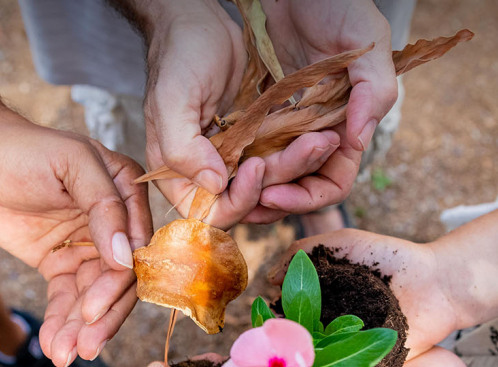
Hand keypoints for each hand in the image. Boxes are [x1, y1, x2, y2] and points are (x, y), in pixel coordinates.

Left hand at [0, 113, 153, 366]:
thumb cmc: (22, 149)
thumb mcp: (72, 165)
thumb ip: (103, 206)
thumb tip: (124, 258)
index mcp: (127, 195)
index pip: (134, 249)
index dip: (118, 284)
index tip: (93, 310)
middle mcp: (114, 225)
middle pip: (117, 282)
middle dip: (100, 317)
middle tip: (84, 348)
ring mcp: (87, 247)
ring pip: (92, 298)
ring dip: (80, 329)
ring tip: (63, 356)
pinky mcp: (60, 264)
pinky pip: (65, 300)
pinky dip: (60, 324)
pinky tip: (52, 345)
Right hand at [143, 1, 342, 228]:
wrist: (199, 23)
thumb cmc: (178, 57)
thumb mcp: (172, 99)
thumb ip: (182, 148)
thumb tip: (214, 185)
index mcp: (179, 174)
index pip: (211, 212)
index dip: (239, 200)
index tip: (257, 166)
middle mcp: (207, 174)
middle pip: (249, 202)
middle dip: (281, 179)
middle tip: (312, 146)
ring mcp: (235, 160)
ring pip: (272, 184)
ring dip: (299, 166)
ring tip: (324, 140)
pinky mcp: (258, 143)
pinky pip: (282, 161)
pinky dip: (301, 153)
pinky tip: (321, 135)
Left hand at [249, 0, 398, 215]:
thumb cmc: (338, 3)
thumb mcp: (366, 40)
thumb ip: (375, 89)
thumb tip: (359, 141)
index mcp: (349, 125)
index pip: (334, 182)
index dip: (308, 196)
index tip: (275, 192)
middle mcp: (320, 132)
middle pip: (299, 187)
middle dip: (275, 197)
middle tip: (243, 195)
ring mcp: (290, 125)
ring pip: (274, 175)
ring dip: (254, 188)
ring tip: (228, 190)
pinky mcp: (264, 114)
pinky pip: (253, 150)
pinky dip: (240, 163)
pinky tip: (220, 166)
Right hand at [269, 229, 458, 359]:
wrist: (437, 283)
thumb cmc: (390, 258)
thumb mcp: (343, 243)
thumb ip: (304, 250)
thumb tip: (269, 278)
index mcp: (323, 300)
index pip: (291, 314)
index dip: (275, 320)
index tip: (263, 326)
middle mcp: (332, 326)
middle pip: (301, 342)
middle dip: (288, 348)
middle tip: (273, 355)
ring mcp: (350, 349)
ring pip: (321, 362)